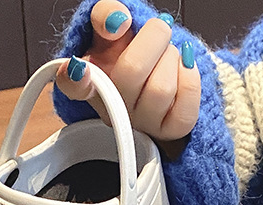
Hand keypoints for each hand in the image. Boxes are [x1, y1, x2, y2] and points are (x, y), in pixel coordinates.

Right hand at [55, 1, 200, 142]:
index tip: (80, 67)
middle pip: (132, 71)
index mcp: (91, 81)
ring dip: (172, 58)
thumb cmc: (134, 49)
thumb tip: (118, 21)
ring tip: (169, 54)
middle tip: (159, 29)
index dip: (73, 78)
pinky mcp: (169, 132)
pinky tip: (184, 68)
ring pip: (160, 90)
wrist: (162, 68)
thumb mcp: (115, 27)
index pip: (72, 85)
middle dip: (154, 37)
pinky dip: (190, 79)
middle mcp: (112, 108)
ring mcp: (140, 124)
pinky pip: (184, 110)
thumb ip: (107, 14)